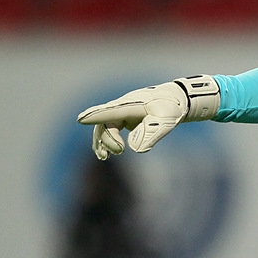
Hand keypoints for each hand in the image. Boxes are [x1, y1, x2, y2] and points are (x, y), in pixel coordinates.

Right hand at [77, 75, 219, 158]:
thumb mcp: (166, 121)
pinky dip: (105, 141)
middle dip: (109, 139)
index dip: (96, 115)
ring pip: (104, 127)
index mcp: (131, 104)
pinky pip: (108, 129)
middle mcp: (122, 106)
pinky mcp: (123, 118)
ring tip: (104, 157)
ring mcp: (121, 112)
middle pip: (105, 123)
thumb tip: (135, 149)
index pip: (111, 111)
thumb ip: (151, 133)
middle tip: (120, 151)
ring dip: (103, 142)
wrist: (176, 100)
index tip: (82, 119)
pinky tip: (105, 154)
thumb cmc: (171, 108)